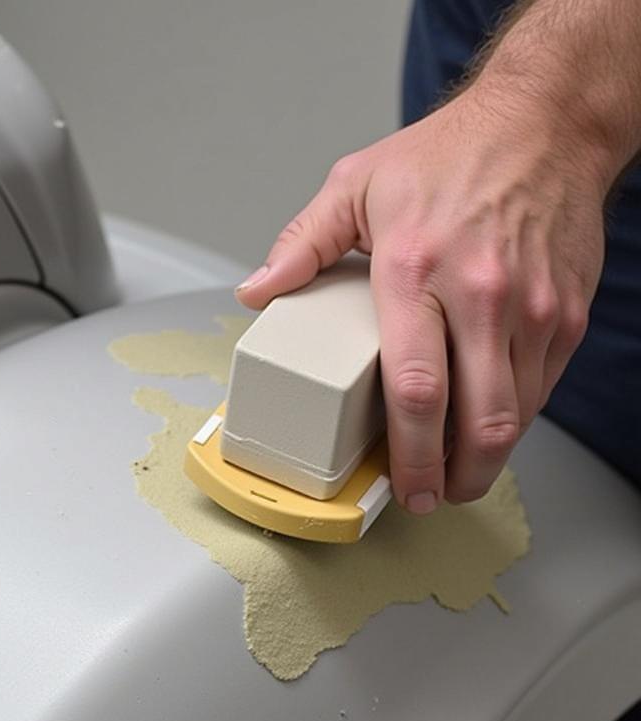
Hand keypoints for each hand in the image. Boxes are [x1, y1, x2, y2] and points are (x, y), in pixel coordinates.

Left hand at [235, 86, 606, 512]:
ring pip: (514, 416)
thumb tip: (256, 291)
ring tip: (455, 476)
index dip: (408, 454)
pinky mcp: (564, 312)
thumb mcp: (355, 184)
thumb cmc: (449, 155)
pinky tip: (486, 429)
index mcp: (415, 270)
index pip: (414, 388)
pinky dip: (513, 421)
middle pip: (475, 421)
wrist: (545, 123)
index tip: (399, 484)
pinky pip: (540, 389)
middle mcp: (480, 295)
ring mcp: (530, 308)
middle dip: (451, 478)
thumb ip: (301, 245)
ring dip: (484, 460)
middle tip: (428, 498)